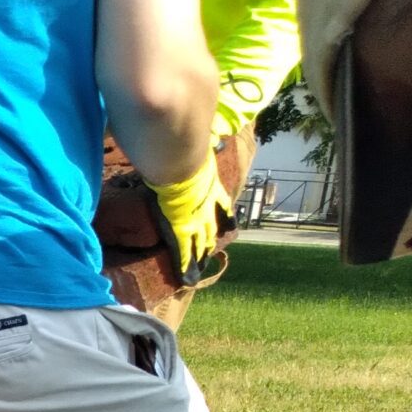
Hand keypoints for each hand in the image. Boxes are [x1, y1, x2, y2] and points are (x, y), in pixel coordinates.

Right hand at [151, 154, 229, 279]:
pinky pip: (183, 249)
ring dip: (201, 251)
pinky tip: (185, 273)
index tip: (229, 223)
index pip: (222, 205)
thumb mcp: (201, 151)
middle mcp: (208, 207)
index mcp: (212, 190)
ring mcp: (196, 220)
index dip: (226, 214)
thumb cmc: (190, 155)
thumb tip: (207, 138)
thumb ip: (203, 149)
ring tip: (201, 260)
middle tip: (212, 247)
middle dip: (212, 237)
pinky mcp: (182, 230)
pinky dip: (184, 262)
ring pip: (201, 240)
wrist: (182, 166)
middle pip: (212, 225)